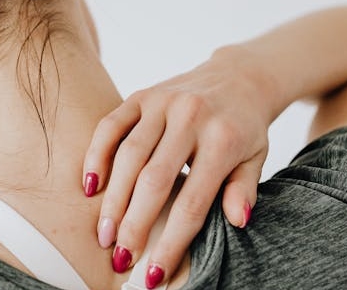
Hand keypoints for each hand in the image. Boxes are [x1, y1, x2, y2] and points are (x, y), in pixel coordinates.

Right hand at [82, 46, 278, 285]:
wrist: (239, 77)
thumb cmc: (245, 128)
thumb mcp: (256, 159)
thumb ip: (244, 190)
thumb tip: (237, 222)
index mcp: (222, 140)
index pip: (192, 202)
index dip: (171, 242)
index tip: (153, 274)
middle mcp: (190, 117)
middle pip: (154, 181)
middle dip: (134, 225)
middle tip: (120, 258)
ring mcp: (163, 103)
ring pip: (128, 156)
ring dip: (112, 199)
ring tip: (104, 233)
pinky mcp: (142, 94)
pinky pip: (111, 126)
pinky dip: (96, 156)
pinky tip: (90, 186)